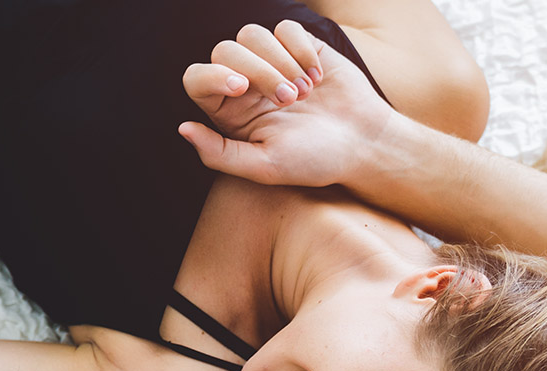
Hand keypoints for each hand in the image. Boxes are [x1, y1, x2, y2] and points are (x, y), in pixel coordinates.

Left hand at [179, 21, 395, 187]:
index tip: (242, 88)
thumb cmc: (313, 161)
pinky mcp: (299, 46)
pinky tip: (318, 77)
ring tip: (304, 92)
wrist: (363, 144)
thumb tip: (182, 129)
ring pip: (252, 34)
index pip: (197, 78)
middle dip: (258, 71)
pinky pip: (285, 28)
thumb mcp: (264, 167)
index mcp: (229, 112)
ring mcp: (271, 61)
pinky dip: (301, 49)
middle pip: (224, 50)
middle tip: (289, 100)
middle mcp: (245, 83)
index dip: (212, 76)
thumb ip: (220, 154)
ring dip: (280, 62)